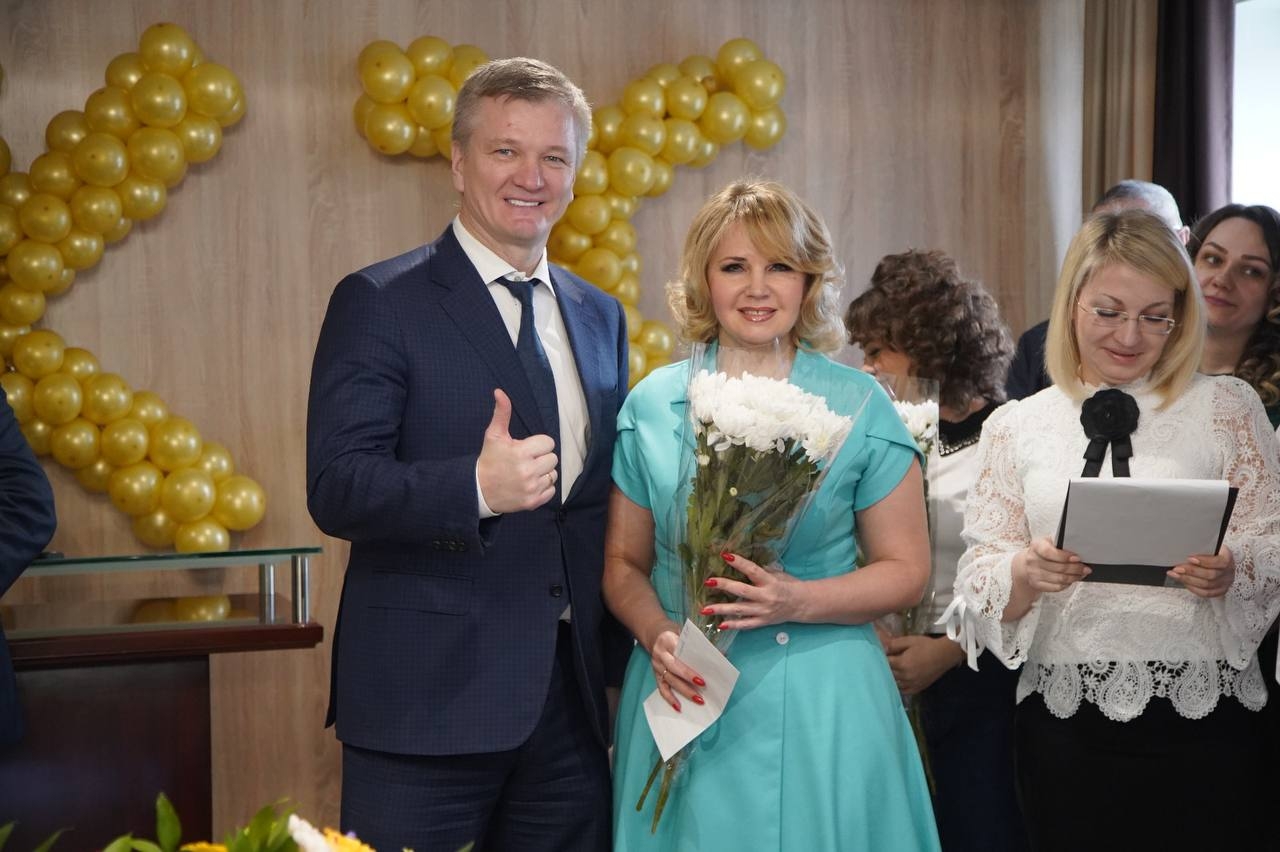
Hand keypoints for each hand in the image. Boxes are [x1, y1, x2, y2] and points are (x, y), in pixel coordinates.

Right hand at [476, 389, 557, 513]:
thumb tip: (500, 392)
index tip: (525, 449)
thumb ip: (501, 413)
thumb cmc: (490, 460)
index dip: (537, 444)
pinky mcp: (533, 502)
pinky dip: (543, 487)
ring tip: (528, 473)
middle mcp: (528, 471)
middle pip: (553, 459)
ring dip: (543, 473)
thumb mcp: (494, 435)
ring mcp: (531, 488)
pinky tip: (530, 484)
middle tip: (526, 461)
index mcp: (521, 452)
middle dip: (541, 458)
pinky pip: (552, 490)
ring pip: (554, 474)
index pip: (548, 443)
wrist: (479, 490)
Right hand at [648, 625, 705, 711]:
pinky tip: (679, 707)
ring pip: (670, 680)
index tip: (702, 673)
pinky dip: (670, 699)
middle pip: (674, 668)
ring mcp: (657, 665)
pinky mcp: (656, 675)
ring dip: (684, 691)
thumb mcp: (685, 633)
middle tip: (703, 686)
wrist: (655, 633)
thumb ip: (700, 643)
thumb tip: (721, 655)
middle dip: (689, 678)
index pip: (679, 652)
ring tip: (698, 700)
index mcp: (668, 640)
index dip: (690, 664)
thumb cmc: (675, 634)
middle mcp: (660, 653)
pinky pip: (662, 689)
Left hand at [702, 552, 805, 630]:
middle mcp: (766, 597)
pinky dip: (733, 625)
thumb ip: (761, 572)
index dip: (739, 563)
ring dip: (721, 609)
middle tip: (708, 582)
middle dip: (724, 586)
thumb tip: (741, 566)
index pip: (753, 570)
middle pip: (742, 591)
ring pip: (740, 610)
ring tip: (705, 608)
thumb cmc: (789, 585)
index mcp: (770, 582)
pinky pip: (746, 625)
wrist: (802, 605)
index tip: (725, 556)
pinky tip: (720, 624)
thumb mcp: (778, 575)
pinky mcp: (763, 622)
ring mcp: (764, 611)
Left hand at [884, 634, 963, 695]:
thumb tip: (882, 647)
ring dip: (891, 678)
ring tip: (889, 672)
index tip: (879, 655)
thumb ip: (894, 644)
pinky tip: (897, 682)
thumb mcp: (909, 641)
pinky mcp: (918, 688)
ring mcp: (912, 684)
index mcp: (902, 664)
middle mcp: (905, 676)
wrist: (944, 654)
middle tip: (882, 663)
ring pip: (895, 684)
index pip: (885, 663)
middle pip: (889, 674)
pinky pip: (904, 691)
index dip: (881, 658)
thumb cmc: (926, 646)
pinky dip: (899, 687)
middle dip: (885, 668)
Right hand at [1013, 536, 1090, 594]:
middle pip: (1059, 567)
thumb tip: (1079, 550)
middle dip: (1076, 568)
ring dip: (1074, 577)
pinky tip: (1072, 580)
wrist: (1028, 564)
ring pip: (1060, 578)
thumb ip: (1061, 545)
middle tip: (1086, 568)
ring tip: (1081, 574)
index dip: (1064, 556)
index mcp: (1036, 546)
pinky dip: (1067, 584)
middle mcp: (1033, 560)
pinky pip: (1057, 587)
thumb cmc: (1043, 552)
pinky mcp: (1037, 584)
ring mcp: (1034, 574)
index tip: (1077, 558)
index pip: (1049, 552)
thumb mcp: (1049, 543)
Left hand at [1169, 546, 1233, 597]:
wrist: (1219, 559)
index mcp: (1228, 558)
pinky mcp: (1219, 591)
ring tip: (1176, 575)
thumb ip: (1201, 549)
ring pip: (1206, 585)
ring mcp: (1225, 583)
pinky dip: (1192, 588)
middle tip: (1177, 568)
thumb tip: (1184, 551)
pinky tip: (1183, 582)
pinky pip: (1205, 593)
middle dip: (1191, 572)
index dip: (1204, 561)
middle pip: (1210, 575)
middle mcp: (1228, 572)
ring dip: (1188, 580)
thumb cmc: (1212, 552)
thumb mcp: (1209, 547)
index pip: (1219, 562)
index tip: (1189, 558)